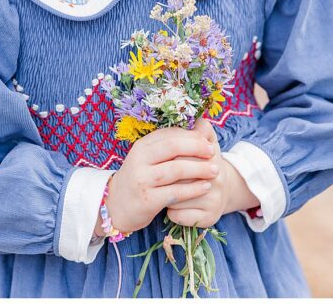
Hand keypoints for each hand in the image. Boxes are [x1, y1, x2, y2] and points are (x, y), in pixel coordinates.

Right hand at [104, 123, 219, 233]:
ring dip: (199, 169)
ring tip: (215, 170)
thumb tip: (199, 128)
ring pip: (176, 169)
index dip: (191, 135)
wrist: (117, 204)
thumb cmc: (141, 177)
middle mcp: (139, 160)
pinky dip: (194, 189)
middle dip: (196, 147)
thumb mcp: (148, 158)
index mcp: (141, 146)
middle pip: (173, 147)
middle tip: (212, 152)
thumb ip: (169, 145)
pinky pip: (176, 192)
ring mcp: (142, 179)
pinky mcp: (148, 199)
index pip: (169, 134)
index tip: (208, 140)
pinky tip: (205, 187)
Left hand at [166, 121, 258, 227]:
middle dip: (164, 175)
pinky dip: (171, 211)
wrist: (220, 190)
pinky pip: (178, 215)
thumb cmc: (203, 162)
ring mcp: (214, 201)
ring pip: (174, 197)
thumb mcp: (204, 141)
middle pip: (177, 176)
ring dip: (164, 193)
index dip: (167, 157)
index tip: (160, 158)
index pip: (181, 154)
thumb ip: (201, 128)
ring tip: (166, 188)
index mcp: (212, 157)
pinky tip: (172, 204)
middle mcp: (217, 180)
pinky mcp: (209, 219)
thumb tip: (197, 120)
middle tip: (158, 173)